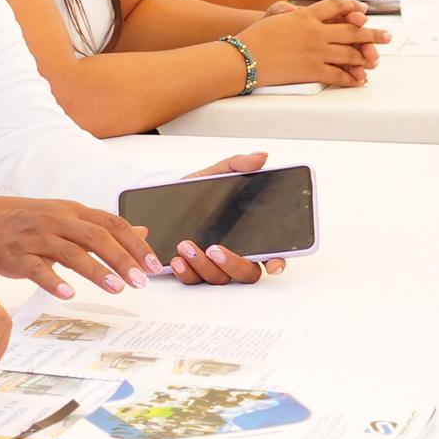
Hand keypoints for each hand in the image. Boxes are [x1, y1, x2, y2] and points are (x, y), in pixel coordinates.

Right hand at [0, 192, 163, 298]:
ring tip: (117, 288)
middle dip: (122, 259)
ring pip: (71, 252)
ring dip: (96, 270)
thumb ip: (104, 227)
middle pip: (96, 237)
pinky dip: (54, 281)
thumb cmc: (30, 221)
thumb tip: (143, 232)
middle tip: (142, 281)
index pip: (112, 224)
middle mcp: (58, 221)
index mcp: (74, 212)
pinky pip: (37, 268)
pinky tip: (70, 293)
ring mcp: (37, 237)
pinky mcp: (17, 256)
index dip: (135, 244)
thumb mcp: (69, 217)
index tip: (153, 264)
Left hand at [150, 153, 280, 284]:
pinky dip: (185, 272)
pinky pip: (193, 281)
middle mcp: (234, 254)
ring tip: (186, 245)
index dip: (277, 262)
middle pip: (246, 273)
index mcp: (247, 234)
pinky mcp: (191, 272)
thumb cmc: (195, 192)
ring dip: (203, 265)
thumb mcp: (214, 175)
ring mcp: (213, 266)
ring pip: (219, 278)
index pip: (271, 254)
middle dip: (232, 264)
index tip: (273, 264)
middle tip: (214, 248)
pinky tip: (177, 259)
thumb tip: (260, 157)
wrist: (161, 202)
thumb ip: (237, 166)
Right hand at [242, 0, 379, 90]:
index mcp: (306, 15)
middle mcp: (315, 32)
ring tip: (375, 60)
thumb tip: (297, 10)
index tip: (364, 13)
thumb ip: (287, 11)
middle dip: (373, 34)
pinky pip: (338, 75)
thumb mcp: (272, 17)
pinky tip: (358, 80)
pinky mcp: (312, 71)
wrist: (242, 58)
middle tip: (387, 37)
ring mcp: (315, 52)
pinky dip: (351, 78)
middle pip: (352, 31)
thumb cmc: (253, 38)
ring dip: (366, 57)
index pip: (336, 6)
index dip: (353, 8)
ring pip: (349, 53)